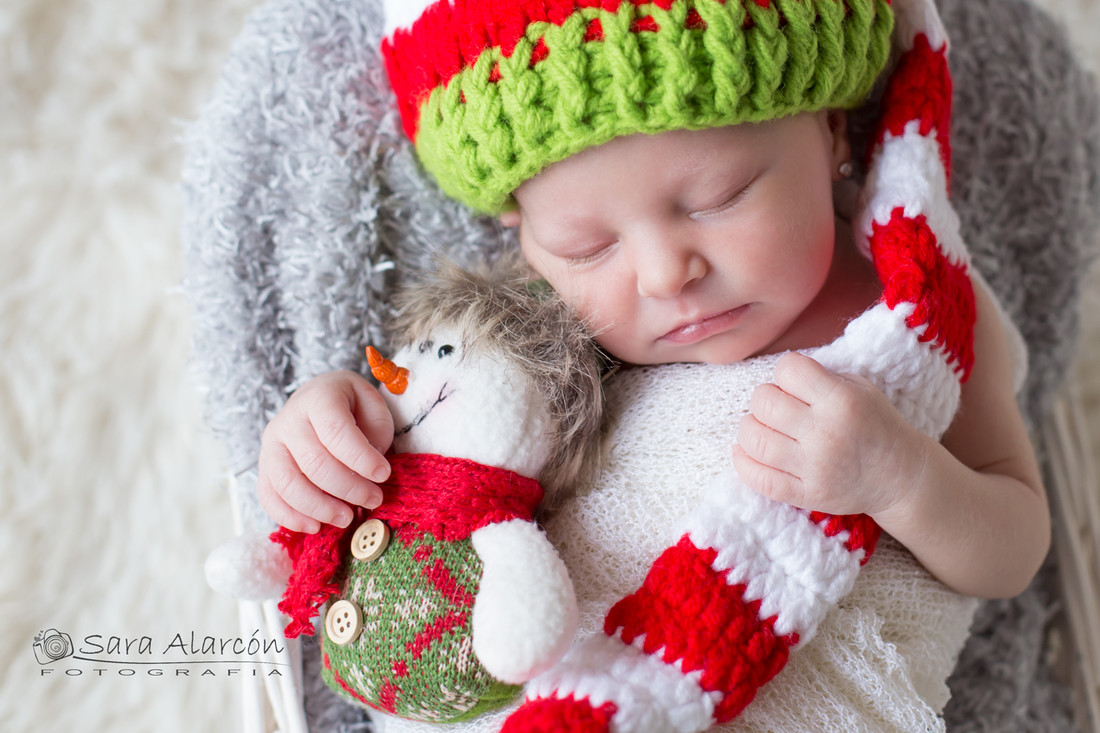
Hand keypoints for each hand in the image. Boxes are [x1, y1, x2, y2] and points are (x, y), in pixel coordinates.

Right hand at [257, 371, 394, 532]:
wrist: (318, 400)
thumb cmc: (351, 408)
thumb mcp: (373, 406)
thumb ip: (375, 433)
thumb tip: (368, 472)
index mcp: (319, 398)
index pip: (336, 431)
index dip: (361, 458)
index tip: (383, 474)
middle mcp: (288, 420)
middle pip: (314, 462)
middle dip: (349, 488)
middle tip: (374, 499)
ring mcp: (271, 444)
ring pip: (288, 483)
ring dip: (320, 508)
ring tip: (347, 518)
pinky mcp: (265, 468)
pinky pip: (269, 497)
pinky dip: (290, 517)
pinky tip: (315, 527)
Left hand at [732, 352, 927, 516]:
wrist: (901, 476)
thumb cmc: (875, 424)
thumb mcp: (860, 388)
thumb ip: (820, 377)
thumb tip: (778, 375)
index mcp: (841, 401)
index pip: (788, 370)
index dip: (786, 371)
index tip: (794, 381)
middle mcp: (826, 434)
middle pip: (764, 404)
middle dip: (764, 398)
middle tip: (777, 406)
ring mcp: (814, 468)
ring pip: (755, 441)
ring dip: (750, 429)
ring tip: (763, 427)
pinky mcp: (807, 495)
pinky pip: (760, 479)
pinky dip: (743, 463)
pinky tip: (746, 452)